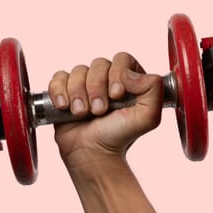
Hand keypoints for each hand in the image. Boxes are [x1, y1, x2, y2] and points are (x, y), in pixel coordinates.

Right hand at [48, 52, 162, 167]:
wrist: (93, 154)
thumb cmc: (119, 137)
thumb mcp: (148, 117)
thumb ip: (153, 89)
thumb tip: (130, 73)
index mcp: (129, 80)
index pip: (122, 59)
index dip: (117, 73)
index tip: (116, 95)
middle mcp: (107, 78)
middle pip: (98, 64)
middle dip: (96, 88)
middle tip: (99, 111)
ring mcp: (85, 84)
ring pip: (78, 71)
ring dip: (78, 93)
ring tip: (82, 113)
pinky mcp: (65, 91)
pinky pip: (58, 78)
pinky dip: (59, 91)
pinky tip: (65, 107)